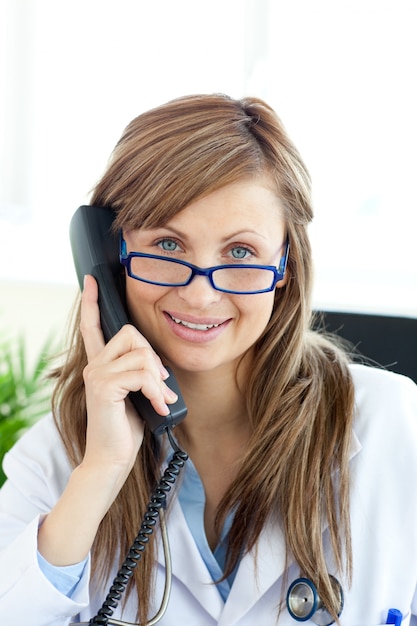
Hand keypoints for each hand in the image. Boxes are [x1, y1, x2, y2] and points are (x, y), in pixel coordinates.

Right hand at [79, 275, 176, 476]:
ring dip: (158, 380)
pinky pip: (142, 374)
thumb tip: (159, 368)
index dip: (91, 302)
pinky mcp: (104, 387)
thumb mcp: (136, 394)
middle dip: (153, 357)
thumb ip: (140, 373)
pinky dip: (156, 391)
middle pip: (130, 334)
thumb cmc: (127, 428)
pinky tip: (159, 407)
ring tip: (161, 400)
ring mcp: (96, 375)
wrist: (113, 459)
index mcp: (100, 364)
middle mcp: (94, 365)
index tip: (91, 281)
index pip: (92, 326)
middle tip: (160, 384)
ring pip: (140, 355)